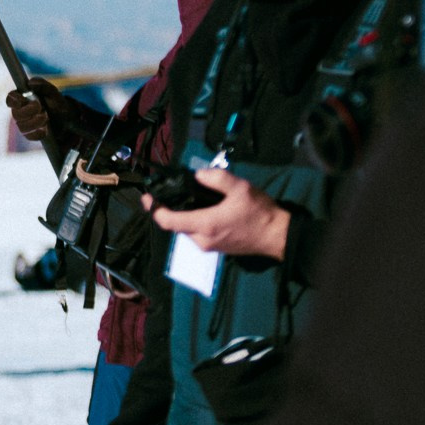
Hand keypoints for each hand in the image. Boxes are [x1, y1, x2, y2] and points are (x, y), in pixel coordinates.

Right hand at [5, 78, 71, 143]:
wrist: (65, 119)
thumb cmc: (55, 102)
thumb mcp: (53, 92)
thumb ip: (43, 85)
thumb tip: (31, 83)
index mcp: (22, 98)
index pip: (11, 99)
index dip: (14, 100)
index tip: (22, 100)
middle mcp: (20, 112)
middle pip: (16, 114)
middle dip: (28, 111)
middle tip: (39, 107)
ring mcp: (24, 124)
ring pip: (22, 127)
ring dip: (35, 122)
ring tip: (46, 117)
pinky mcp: (30, 135)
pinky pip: (30, 136)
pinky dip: (39, 132)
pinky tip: (46, 128)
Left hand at [142, 166, 289, 259]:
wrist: (278, 237)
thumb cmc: (259, 212)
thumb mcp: (239, 188)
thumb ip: (216, 178)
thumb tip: (197, 175)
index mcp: (204, 225)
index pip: (167, 221)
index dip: (153, 209)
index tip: (147, 197)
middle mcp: (202, 240)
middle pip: (176, 225)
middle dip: (170, 209)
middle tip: (172, 192)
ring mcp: (209, 247)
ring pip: (187, 230)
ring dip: (184, 216)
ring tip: (190, 198)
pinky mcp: (217, 249)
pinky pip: (198, 234)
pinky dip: (195, 222)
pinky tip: (205, 209)